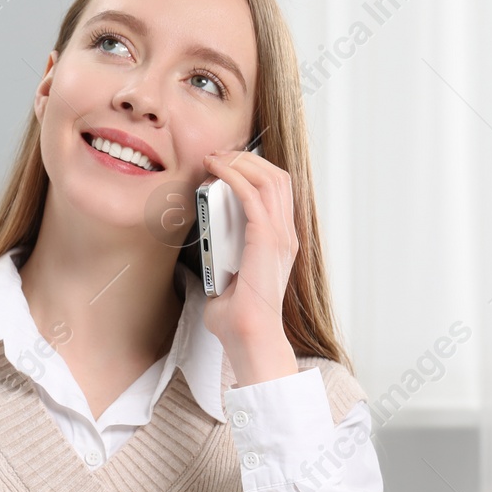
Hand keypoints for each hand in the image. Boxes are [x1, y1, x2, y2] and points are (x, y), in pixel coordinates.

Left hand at [199, 148, 299, 351]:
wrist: (249, 337)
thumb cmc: (237, 319)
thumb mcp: (228, 282)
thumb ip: (222, 264)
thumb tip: (206, 258)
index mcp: (280, 243)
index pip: (277, 193)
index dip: (254, 171)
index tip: (225, 165)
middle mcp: (286, 236)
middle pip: (277, 177)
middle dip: (247, 159)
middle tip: (219, 153)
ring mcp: (280, 236)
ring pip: (269, 179)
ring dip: (240, 162)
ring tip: (215, 157)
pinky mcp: (267, 239)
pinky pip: (252, 194)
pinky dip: (233, 177)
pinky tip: (215, 171)